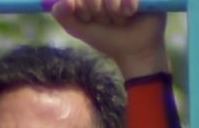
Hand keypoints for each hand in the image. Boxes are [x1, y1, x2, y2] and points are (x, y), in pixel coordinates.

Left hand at [51, 0, 168, 78]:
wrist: (135, 51)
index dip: (80, 7)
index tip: (87, 18)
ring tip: (120, 20)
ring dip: (112, 12)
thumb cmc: (107, 38)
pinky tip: (131, 13)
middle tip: (105, 20)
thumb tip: (65, 1)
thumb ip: (63, 14)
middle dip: (96, 10)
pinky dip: (126, 6)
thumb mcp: (79, 28)